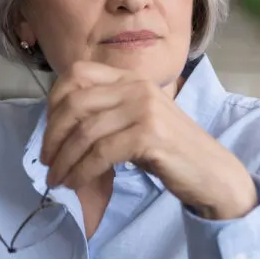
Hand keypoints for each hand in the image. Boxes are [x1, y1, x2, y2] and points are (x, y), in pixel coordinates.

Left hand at [39, 61, 257, 219]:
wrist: (212, 173)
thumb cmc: (171, 152)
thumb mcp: (136, 122)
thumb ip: (106, 114)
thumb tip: (61, 128)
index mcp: (132, 77)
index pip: (77, 74)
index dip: (54, 103)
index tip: (50, 133)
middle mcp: (137, 86)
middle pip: (76, 103)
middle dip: (53, 135)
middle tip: (47, 161)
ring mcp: (145, 109)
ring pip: (85, 132)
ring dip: (65, 160)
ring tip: (57, 179)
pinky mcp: (149, 135)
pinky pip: (100, 153)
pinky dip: (82, 171)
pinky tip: (76, 183)